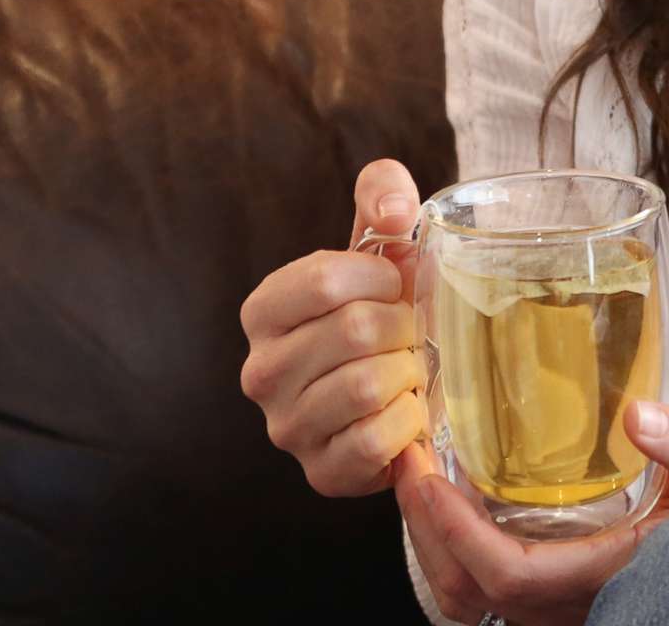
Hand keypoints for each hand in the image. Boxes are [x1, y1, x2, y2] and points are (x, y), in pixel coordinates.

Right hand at [238, 157, 427, 497]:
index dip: (380, 277)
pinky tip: (405, 410)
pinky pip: (375, 442)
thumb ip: (383, 195)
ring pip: (365, 387)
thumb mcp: (378, 242)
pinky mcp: (321, 472)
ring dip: (406, 372)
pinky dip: (407, 422)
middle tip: (408, 330)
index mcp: (263, 310)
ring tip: (406, 367)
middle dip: (401, 325)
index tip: (395, 283)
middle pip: (354, 332)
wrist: (396, 383)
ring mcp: (286, 427)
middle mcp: (260, 371)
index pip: (324, 281)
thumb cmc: (382, 306)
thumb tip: (396, 213)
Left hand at [404, 400, 668, 625]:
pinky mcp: (555, 599)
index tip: (425, 479)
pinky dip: (454, 550)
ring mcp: (561, 609)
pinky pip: (485, 590)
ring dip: (433, 542)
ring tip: (418, 476)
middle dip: (425, 531)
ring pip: (469, 599)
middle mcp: (574, 607)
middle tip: (404, 461)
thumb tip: (638, 412)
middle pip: (468, 595)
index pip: (507, 577)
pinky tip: (451, 498)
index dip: (456, 533)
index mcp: (605, 579)